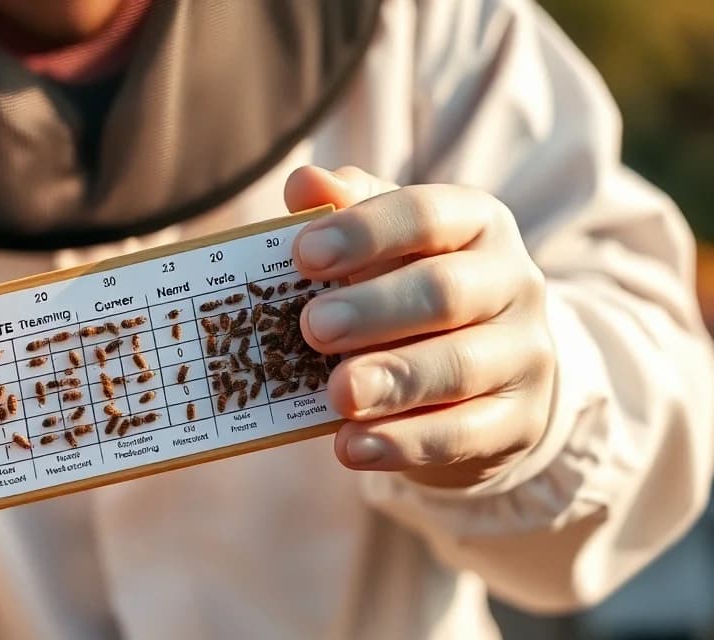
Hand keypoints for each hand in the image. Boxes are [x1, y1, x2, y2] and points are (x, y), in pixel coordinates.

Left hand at [286, 166, 555, 487]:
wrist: (484, 377)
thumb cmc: (409, 292)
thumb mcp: (383, 246)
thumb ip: (344, 212)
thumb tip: (304, 182)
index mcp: (476, 223)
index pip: (427, 214)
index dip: (366, 232)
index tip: (303, 255)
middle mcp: (512, 282)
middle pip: (445, 291)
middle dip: (375, 310)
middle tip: (314, 328)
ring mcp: (524, 354)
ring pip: (459, 366)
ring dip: (393, 381)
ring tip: (338, 394)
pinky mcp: (518, 421)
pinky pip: (463, 433)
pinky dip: (403, 443)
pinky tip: (352, 447)